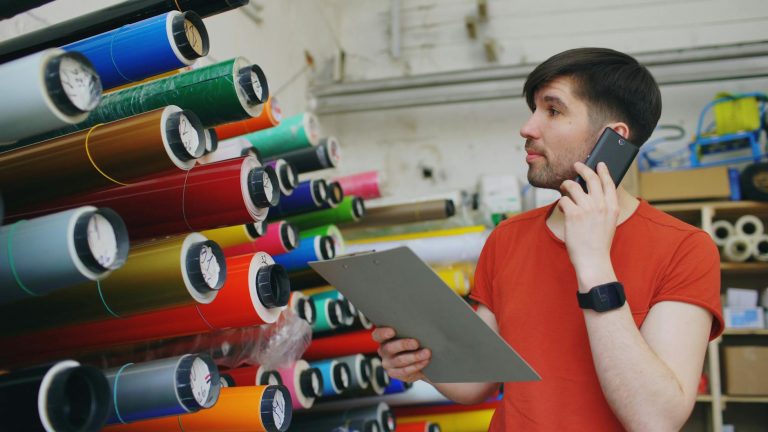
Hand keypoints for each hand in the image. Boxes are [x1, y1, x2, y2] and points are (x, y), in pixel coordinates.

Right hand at [372, 327, 430, 382]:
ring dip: (415, 356)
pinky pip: (404, 370)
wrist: (420, 360)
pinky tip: (425, 361)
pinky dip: (416, 365)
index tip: (392, 331)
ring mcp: (387, 363)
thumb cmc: (415, 341)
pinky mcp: (394, 373)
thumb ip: (411, 329)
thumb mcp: (411, 334)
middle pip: (389, 348)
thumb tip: (422, 326)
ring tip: (427, 353)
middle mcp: (383, 350)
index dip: (383, 333)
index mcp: (383, 338)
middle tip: (416, 343)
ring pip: (399, 360)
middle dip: (404, 344)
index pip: (378, 335)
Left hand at [558, 162, 618, 288]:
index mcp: (612, 207)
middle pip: (591, 179)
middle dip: (583, 168)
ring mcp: (587, 208)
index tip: (599, 164)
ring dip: (566, 185)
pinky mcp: (573, 214)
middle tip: (577, 165)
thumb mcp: (609, 223)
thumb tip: (593, 194)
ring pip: (573, 186)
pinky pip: (564, 200)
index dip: (603, 171)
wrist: (593, 259)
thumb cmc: (598, 244)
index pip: (609, 183)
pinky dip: (562, 203)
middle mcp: (601, 205)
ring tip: (564, 188)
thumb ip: (604, 207)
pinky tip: (563, 208)